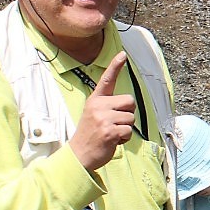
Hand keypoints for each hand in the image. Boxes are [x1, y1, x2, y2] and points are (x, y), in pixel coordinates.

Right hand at [68, 53, 134, 171]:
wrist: (79, 155)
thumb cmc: (91, 136)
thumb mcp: (95, 115)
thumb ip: (108, 107)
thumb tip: (127, 105)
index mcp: (95, 100)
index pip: (107, 80)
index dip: (115, 66)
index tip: (122, 54)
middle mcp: (98, 106)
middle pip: (130, 101)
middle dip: (128, 114)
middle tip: (115, 124)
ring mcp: (103, 118)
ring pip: (131, 118)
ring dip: (125, 128)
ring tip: (111, 133)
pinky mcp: (109, 131)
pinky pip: (129, 131)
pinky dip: (124, 138)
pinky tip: (112, 141)